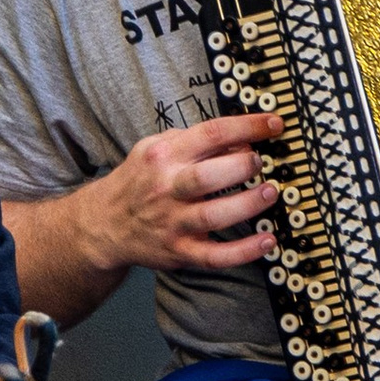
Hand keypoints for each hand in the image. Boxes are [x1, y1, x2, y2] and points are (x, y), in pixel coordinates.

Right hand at [93, 113, 283, 276]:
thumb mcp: (155, 148)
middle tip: (261, 163)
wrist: (104, 223)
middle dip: (242, 167)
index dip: (247, 127)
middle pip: (207, 177)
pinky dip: (243, 252)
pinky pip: (215, 256)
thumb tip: (241, 140)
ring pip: (213, 216)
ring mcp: (173, 222)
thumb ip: (194, 141)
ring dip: (247, 204)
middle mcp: (167, 188)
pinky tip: (267, 240)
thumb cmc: (139, 181)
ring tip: (269, 193)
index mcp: (164, 156)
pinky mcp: (179, 251)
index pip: (210, 134)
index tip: (274, 124)